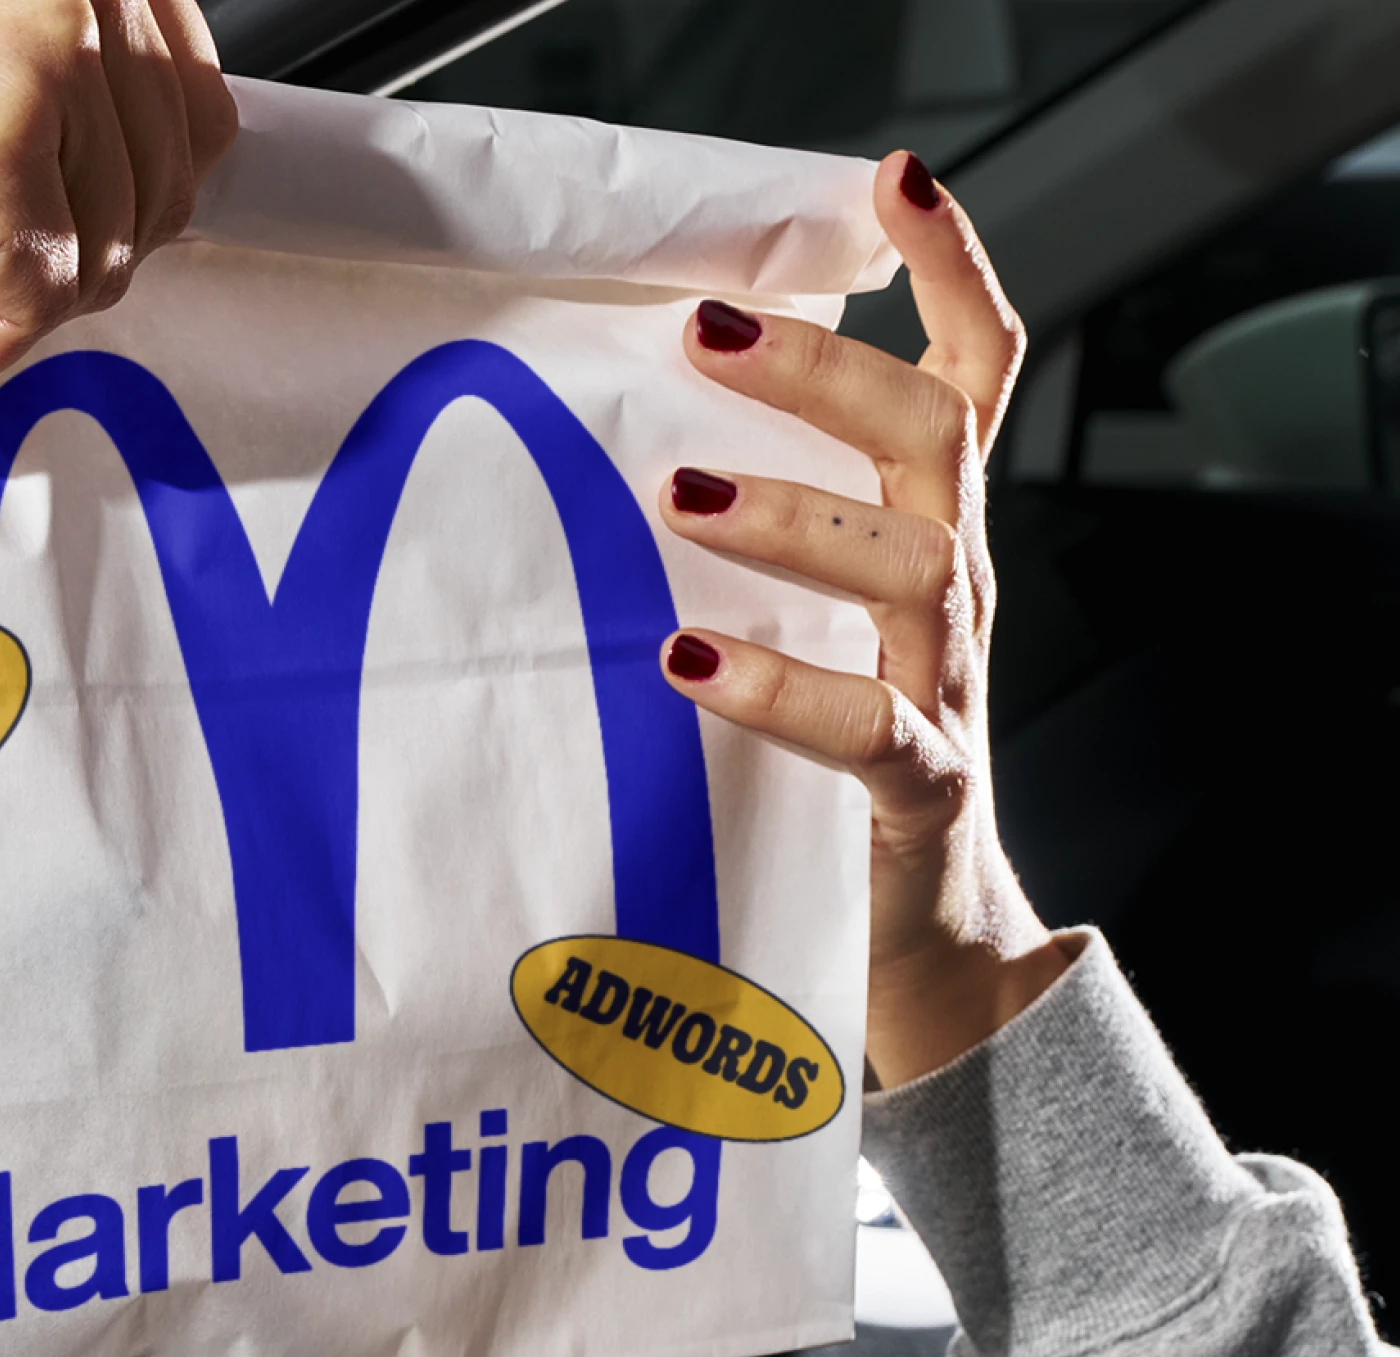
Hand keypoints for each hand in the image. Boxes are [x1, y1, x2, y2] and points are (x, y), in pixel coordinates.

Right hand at [0, 0, 236, 374]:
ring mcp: (30, 61)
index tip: (44, 211)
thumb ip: (46, 83)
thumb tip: (160, 175)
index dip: (123, 185)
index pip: (191, 94)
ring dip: (5, 294)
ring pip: (108, 254)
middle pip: (163, 188)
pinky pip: (41, 303)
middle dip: (63, 252)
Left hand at [653, 153, 1068, 1090]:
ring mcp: (945, 690)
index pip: (968, 378)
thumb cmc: (836, 768)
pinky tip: (687, 658)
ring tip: (680, 487)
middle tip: (706, 326)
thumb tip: (614, 430)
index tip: (893, 178)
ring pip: (910, 563)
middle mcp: (950, 594)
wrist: (922, 950)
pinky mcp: (920, 796)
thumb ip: (762, 531)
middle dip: (827, 371)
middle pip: (933, 437)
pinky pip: (868, 731)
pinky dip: (780, 689)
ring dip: (797, 513)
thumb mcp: (813, 624)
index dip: (950, 273)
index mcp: (925, 538)